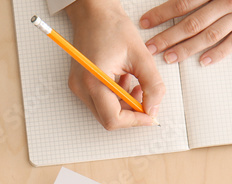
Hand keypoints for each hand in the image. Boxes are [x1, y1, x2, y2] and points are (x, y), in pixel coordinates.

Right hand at [65, 0, 164, 129]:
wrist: (94, 13)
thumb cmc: (112, 27)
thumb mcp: (141, 55)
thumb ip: (152, 85)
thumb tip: (153, 108)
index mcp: (93, 80)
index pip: (113, 118)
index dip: (135, 121)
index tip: (150, 115)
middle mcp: (81, 87)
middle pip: (108, 119)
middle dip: (131, 113)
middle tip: (146, 98)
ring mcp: (78, 87)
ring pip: (105, 112)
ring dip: (125, 105)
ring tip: (135, 84)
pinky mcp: (80, 85)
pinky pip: (100, 102)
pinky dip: (116, 98)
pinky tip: (124, 80)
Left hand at [141, 0, 231, 65]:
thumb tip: (180, 0)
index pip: (182, 3)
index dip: (162, 14)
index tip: (146, 23)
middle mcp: (229, 0)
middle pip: (192, 23)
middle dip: (168, 36)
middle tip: (151, 47)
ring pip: (210, 35)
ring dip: (187, 48)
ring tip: (169, 57)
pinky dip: (218, 53)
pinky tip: (202, 61)